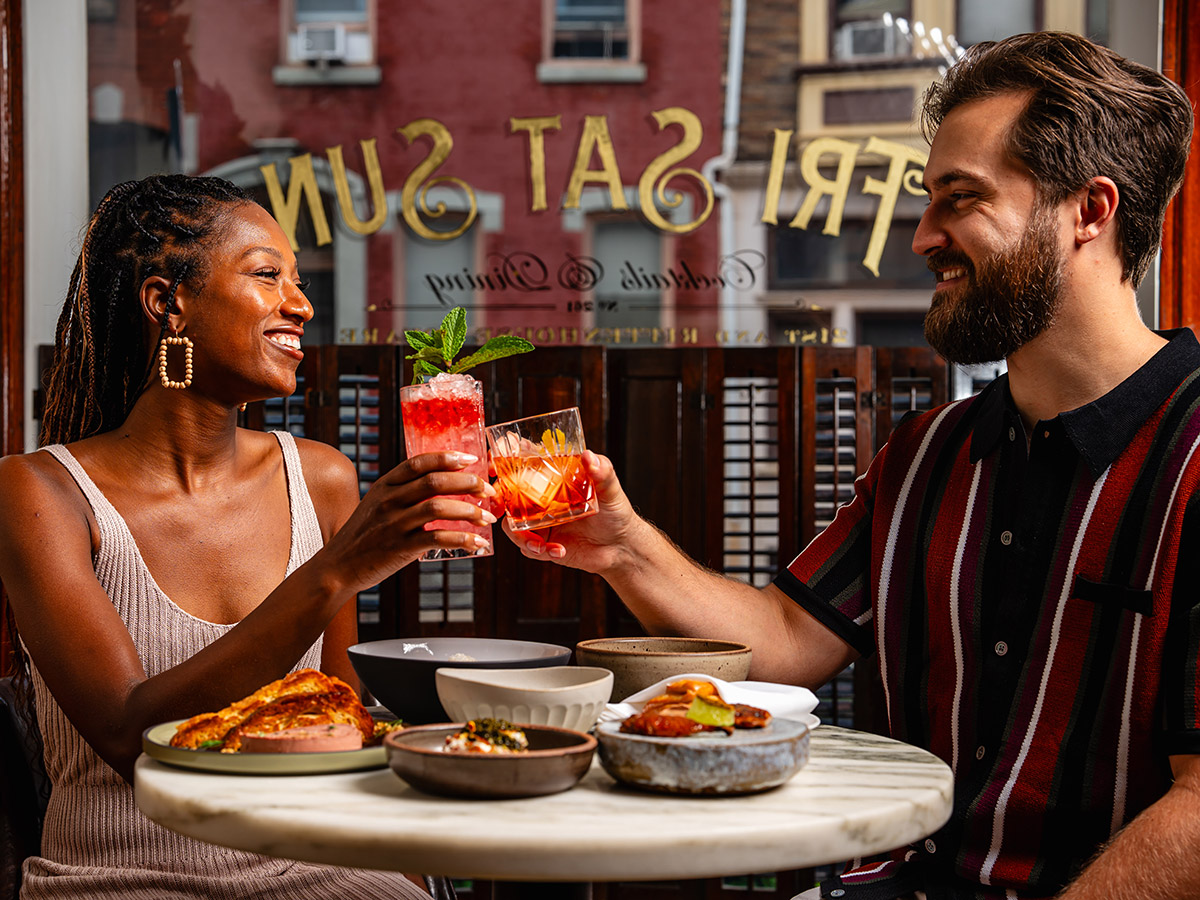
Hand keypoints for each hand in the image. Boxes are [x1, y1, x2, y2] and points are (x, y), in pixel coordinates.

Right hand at [324, 451, 496, 588]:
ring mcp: (394, 524)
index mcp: (384, 486)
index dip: (447, 458)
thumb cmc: (363, 536)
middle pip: (435, 482)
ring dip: (470, 511)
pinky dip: (463, 539)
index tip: (470, 460)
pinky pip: (438, 538)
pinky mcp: (400, 548)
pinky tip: (477, 543)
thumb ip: (401, 493)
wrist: (338, 567)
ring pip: (439, 507)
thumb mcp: (376, 505)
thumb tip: (441, 484)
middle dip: (468, 483)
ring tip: (488, 518)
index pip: (419, 463)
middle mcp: (389, 501)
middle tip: (488, 490)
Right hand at [501, 450, 639, 574]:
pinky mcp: (543, 544)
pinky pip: (528, 547)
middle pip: (506, 494)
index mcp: (553, 478)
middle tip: (498, 503)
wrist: (621, 547)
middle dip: (496, 498)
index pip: (523, 461)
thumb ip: (602, 472)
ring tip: (539, 543)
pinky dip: (539, 550)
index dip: (504, 458)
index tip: (494, 460)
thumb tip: (588, 457)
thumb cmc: (616, 512)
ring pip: (511, 525)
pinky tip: (558, 551)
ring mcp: (539, 521)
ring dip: (519, 535)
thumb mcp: (611, 489)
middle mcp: (541, 498)